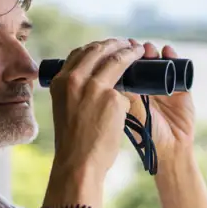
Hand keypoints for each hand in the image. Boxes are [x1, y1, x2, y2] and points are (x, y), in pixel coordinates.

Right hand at [48, 38, 145, 178]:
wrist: (78, 164)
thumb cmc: (73, 143)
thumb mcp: (65, 109)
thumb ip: (75, 94)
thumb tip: (90, 86)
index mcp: (59, 82)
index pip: (79, 53)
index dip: (96, 47)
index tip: (107, 47)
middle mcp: (74, 79)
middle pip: (97, 50)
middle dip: (114, 43)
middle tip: (126, 44)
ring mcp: (94, 87)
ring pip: (116, 59)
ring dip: (129, 50)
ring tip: (139, 50)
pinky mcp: (112, 97)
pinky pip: (128, 82)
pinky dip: (138, 73)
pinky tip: (146, 70)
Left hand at [125, 42, 195, 162]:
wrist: (169, 149)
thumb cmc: (146, 134)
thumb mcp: (129, 112)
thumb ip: (122, 95)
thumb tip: (108, 74)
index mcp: (133, 92)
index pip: (126, 68)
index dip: (121, 56)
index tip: (115, 47)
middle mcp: (148, 86)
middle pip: (142, 61)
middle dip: (136, 51)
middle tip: (131, 44)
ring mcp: (166, 86)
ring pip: (159, 61)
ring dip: (153, 52)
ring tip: (148, 48)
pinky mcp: (182, 88)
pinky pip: (179, 68)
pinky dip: (174, 57)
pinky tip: (168, 51)